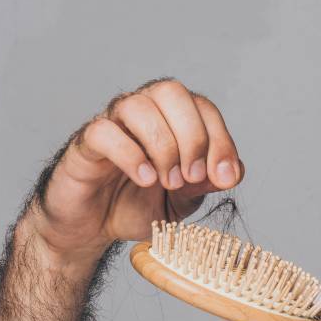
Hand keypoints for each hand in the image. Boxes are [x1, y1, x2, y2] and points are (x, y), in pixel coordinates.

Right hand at [28, 78, 242, 261]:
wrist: (93, 228)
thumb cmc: (137, 204)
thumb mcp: (184, 200)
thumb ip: (207, 182)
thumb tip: (235, 170)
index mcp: (171, 119)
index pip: (202, 107)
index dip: (220, 139)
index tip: (224, 177)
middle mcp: (143, 112)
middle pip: (171, 92)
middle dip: (192, 136)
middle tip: (191, 177)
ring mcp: (112, 124)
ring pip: (138, 106)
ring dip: (163, 145)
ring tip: (168, 182)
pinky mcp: (85, 144)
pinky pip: (103, 131)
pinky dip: (130, 154)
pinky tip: (145, 179)